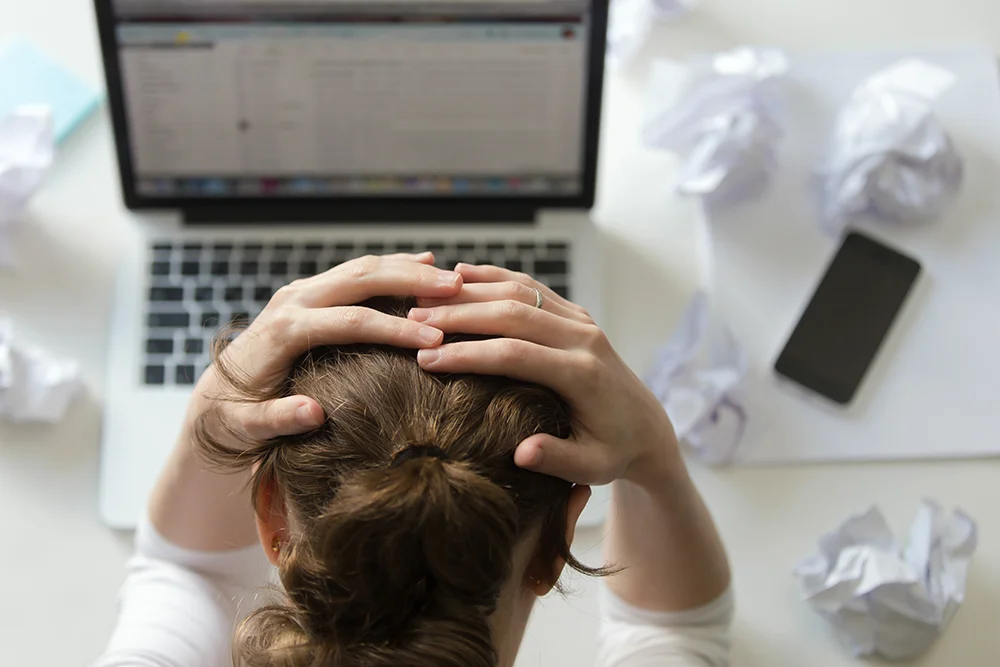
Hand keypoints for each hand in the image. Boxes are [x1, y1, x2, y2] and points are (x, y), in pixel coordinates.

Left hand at [188, 253, 461, 444]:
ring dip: (408, 269)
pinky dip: (393, 267)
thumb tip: (313, 414)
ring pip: (362, 268)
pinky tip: (426, 263)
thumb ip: (276, 420)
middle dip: (411, 281)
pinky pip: (357, 272)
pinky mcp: (310, 292)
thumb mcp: (246, 427)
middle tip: (455, 289)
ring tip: (452, 278)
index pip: (350, 322)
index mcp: (283, 331)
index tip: (435, 339)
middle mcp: (293, 301)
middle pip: (361, 279)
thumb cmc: (233, 417)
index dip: (394, 329)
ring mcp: (301, 292)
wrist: (213, 395)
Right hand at [408, 264, 679, 487]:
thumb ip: (558, 459)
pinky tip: (459, 275)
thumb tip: (522, 454)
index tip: (427, 359)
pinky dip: (494, 277)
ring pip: (519, 291)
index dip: (468, 354)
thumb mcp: (592, 467)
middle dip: (459, 315)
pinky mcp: (575, 313)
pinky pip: (530, 286)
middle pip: (512, 313)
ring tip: (423, 298)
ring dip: (469, 291)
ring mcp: (580, 320)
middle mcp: (583, 337)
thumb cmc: (613, 452)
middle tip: (411, 320)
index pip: (515, 354)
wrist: (646, 427)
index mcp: (583, 373)